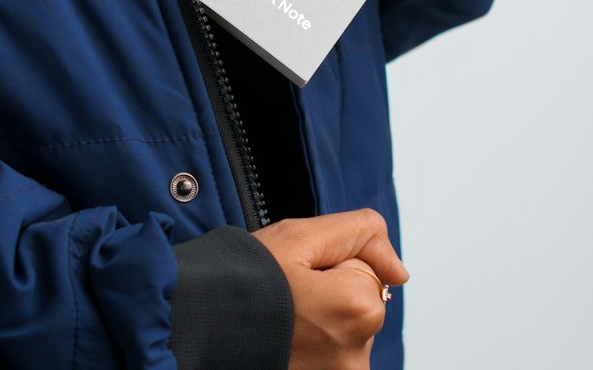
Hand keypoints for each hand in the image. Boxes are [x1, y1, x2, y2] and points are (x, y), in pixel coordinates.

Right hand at [252, 209, 408, 369]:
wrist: (193, 323)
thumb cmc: (242, 280)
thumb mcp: (301, 235)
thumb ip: (361, 235)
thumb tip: (399, 271)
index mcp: (359, 309)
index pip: (365, 268)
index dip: (330, 262)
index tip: (298, 273)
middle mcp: (355, 356)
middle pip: (356, 302)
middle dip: (327, 293)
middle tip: (285, 296)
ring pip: (341, 330)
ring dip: (317, 322)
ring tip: (279, 321)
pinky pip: (327, 355)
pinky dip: (309, 345)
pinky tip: (281, 343)